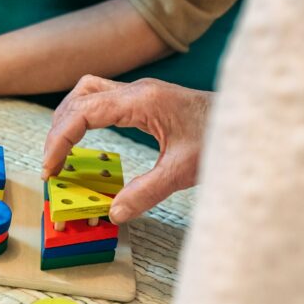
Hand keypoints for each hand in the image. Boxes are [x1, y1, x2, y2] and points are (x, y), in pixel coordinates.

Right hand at [42, 76, 211, 223]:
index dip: (59, 140)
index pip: (83, 112)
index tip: (50, 168)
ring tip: (61, 150)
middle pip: (78, 98)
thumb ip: (146, 192)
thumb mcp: (184, 171)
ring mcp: (140, 92)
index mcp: (142, 101)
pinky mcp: (145, 99)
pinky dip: (84, 116)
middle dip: (58, 131)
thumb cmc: (223, 137)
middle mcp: (137, 90)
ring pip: (86, 92)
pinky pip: (101, 99)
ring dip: (68, 118)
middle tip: (52, 165)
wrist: (252, 119)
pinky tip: (85, 138)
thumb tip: (113, 212)